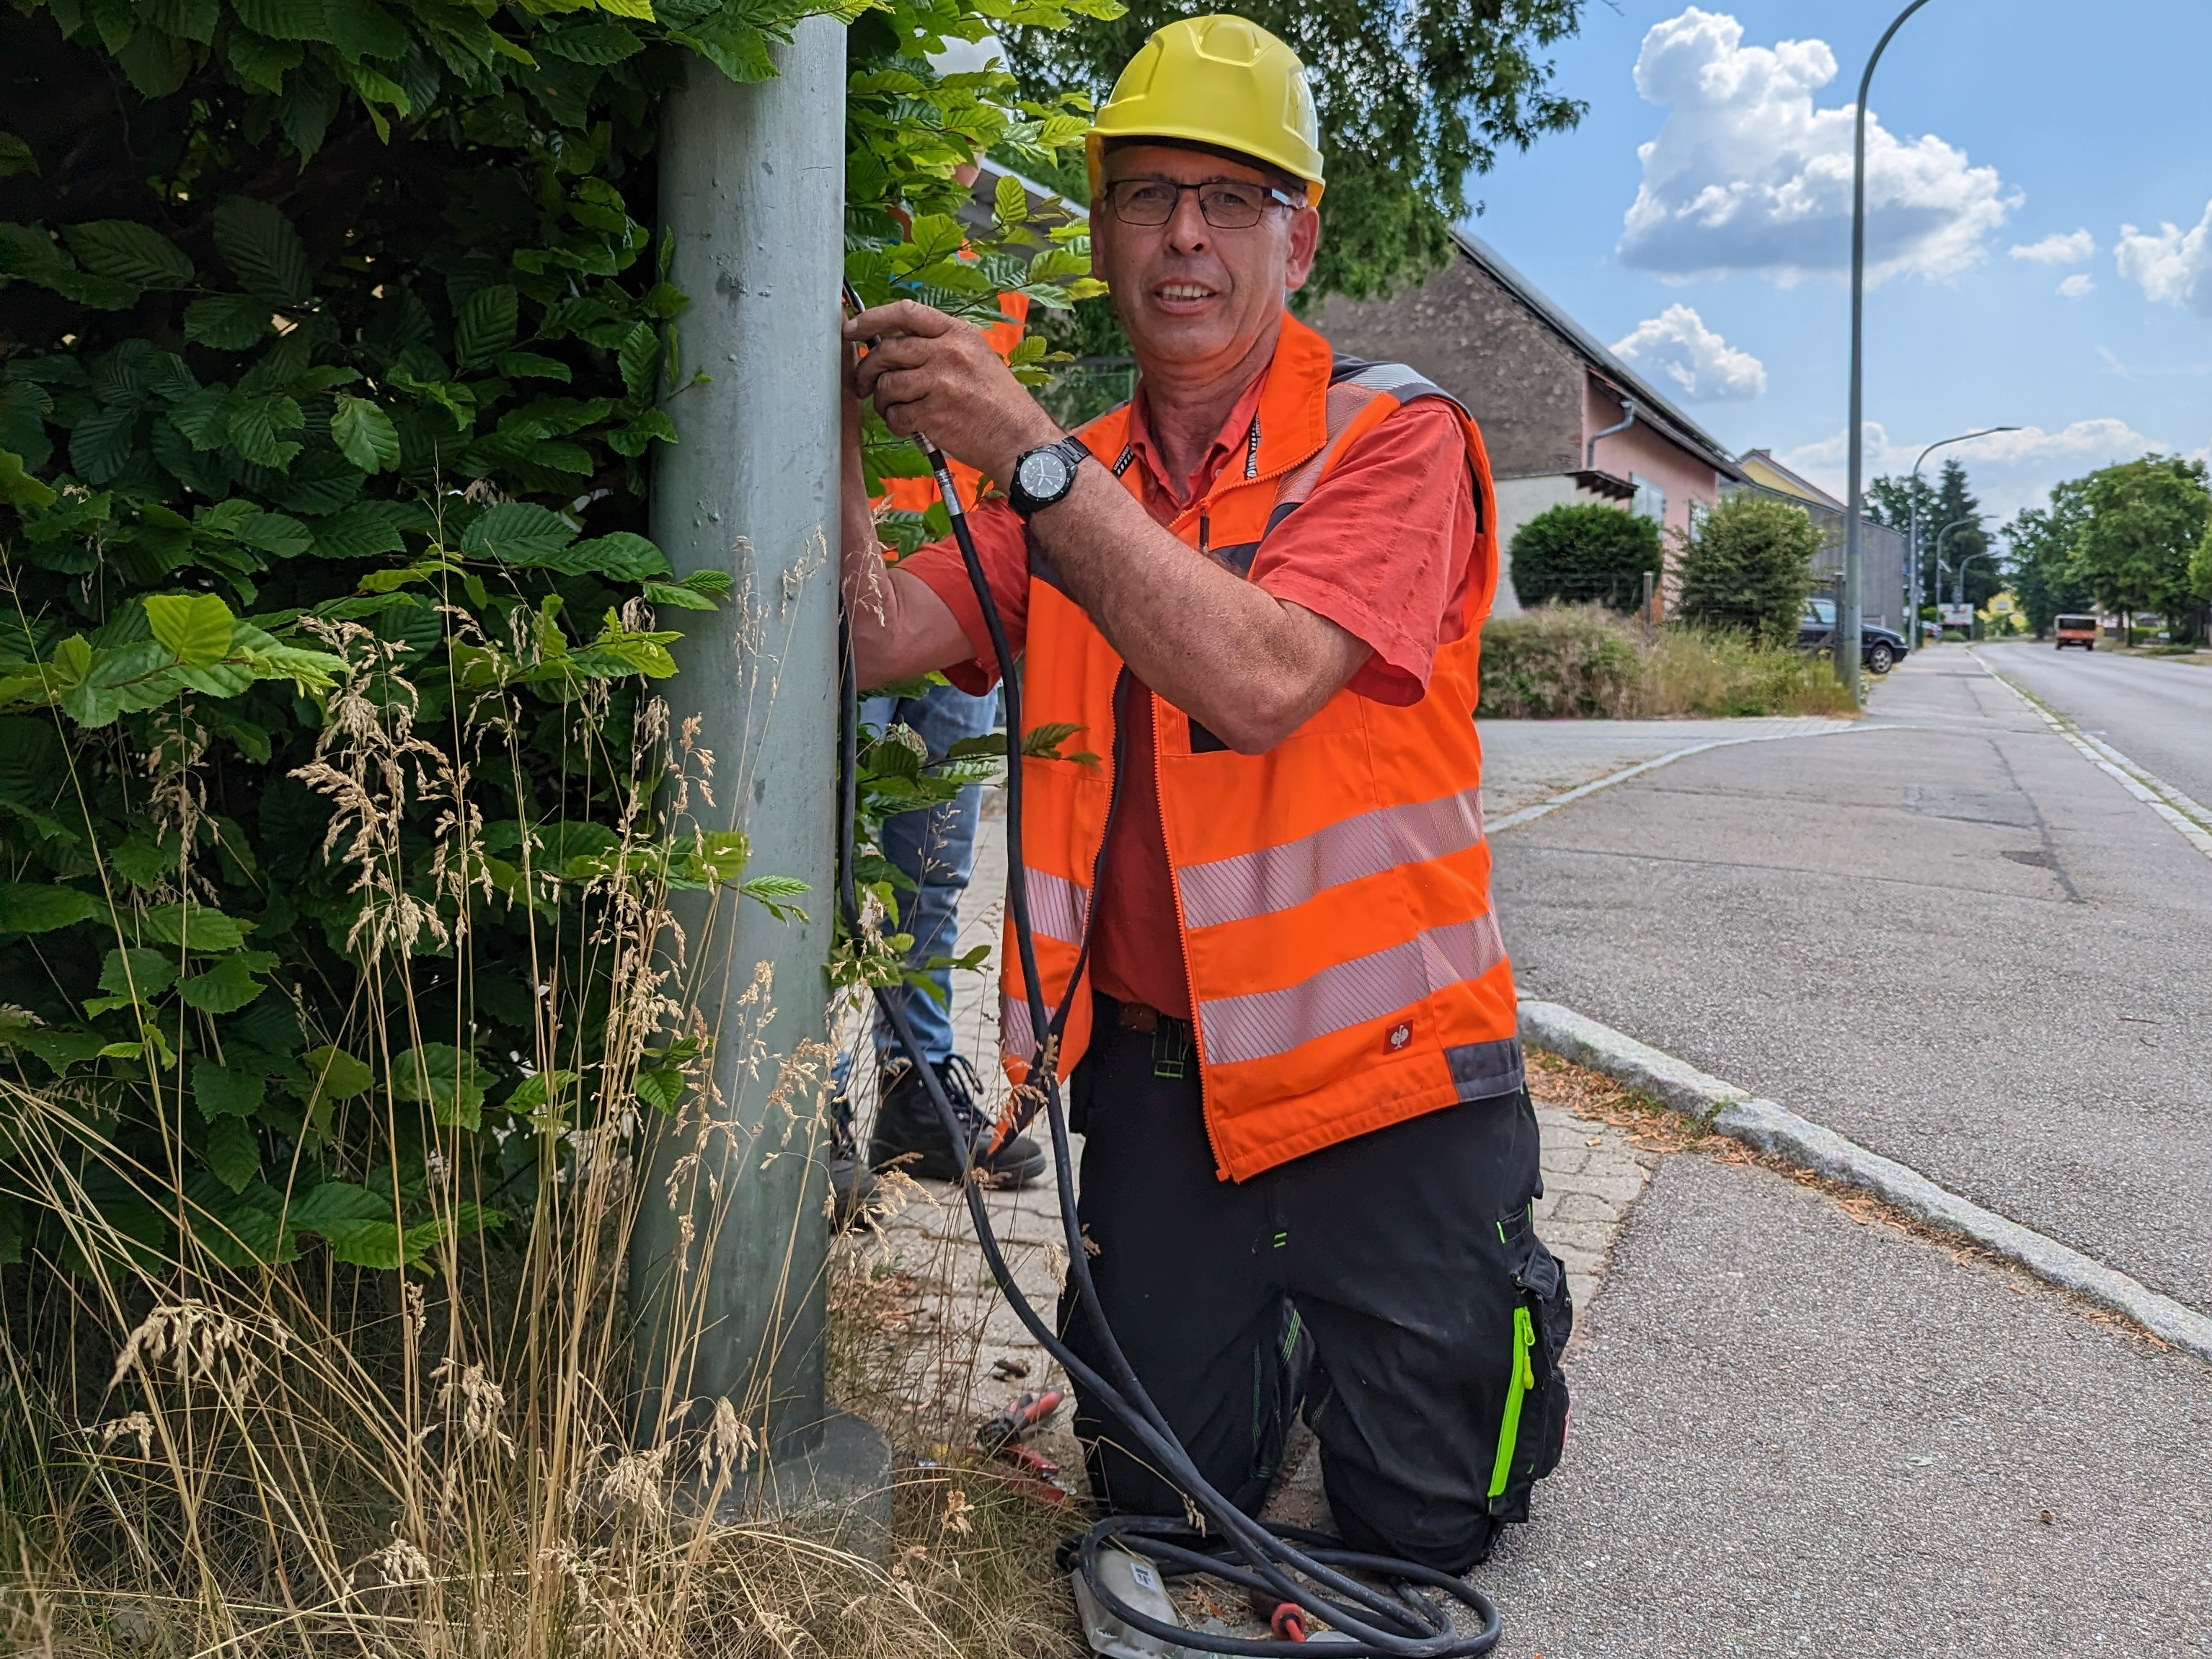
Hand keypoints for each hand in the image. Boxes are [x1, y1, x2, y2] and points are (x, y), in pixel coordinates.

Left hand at [844, 299, 1061, 480]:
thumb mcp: (977, 359)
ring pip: (887, 385)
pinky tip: (910, 427)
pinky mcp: (935, 414)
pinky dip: (896, 424)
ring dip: (882, 401)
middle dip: (867, 369)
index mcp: (959, 334)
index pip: (906, 312)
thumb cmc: (998, 404)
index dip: (872, 318)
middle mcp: (949, 353)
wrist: (1021, 442)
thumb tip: (893, 346)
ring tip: (894, 410)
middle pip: (887, 350)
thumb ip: (939, 347)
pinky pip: (896, 415)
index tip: (852, 328)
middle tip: (863, 384)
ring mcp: (941, 383)